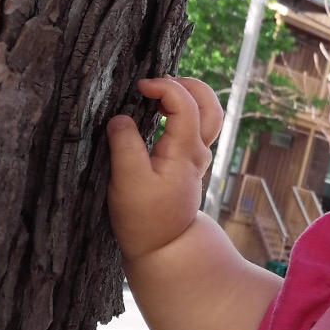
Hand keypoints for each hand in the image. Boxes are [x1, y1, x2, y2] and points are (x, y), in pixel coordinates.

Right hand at [106, 77, 223, 259]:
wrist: (164, 247)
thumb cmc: (144, 218)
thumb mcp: (127, 182)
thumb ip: (124, 146)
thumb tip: (119, 117)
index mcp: (185, 151)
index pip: (186, 104)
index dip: (165, 87)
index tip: (140, 86)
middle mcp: (198, 151)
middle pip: (210, 105)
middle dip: (187, 85)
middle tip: (157, 82)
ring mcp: (196, 156)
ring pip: (207, 116)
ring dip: (188, 97)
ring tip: (158, 92)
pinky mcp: (188, 163)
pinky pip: (195, 127)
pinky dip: (182, 110)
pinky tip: (158, 111)